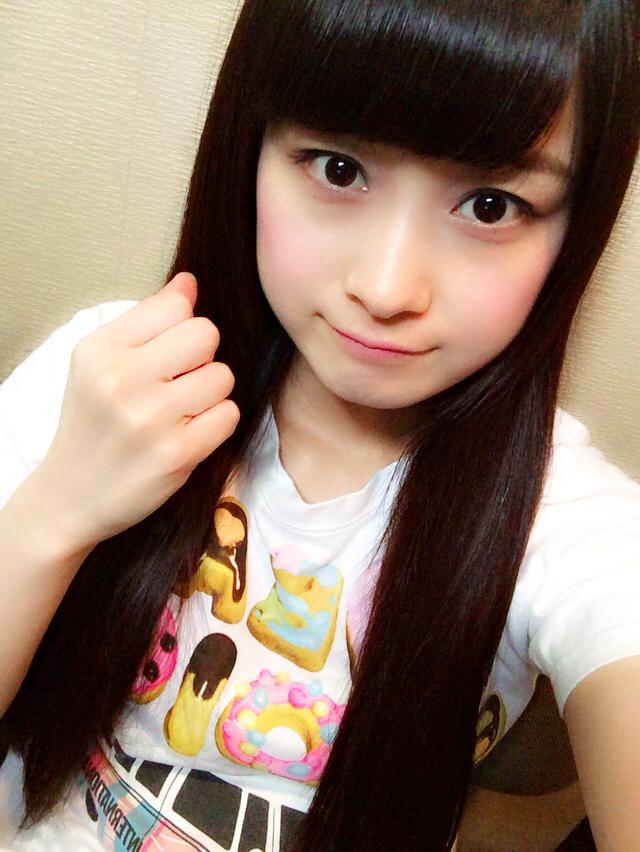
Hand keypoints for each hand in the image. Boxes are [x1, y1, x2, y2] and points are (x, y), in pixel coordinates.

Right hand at [37, 272, 239, 550]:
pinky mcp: (176, 455)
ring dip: (212, 392)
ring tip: (184, 409)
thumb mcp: (99, 364)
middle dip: (202, 356)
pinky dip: (217, 423)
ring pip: (222, 375)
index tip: (167, 352)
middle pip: (206, 334)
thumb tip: (190, 282)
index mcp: (100, 349)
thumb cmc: (93, 423)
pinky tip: (191, 432)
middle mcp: (121, 379)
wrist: (71, 495)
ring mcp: (149, 419)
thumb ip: (147, 320)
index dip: (183, 326)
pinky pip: (229, 415)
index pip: (176, 305)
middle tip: (181, 381)